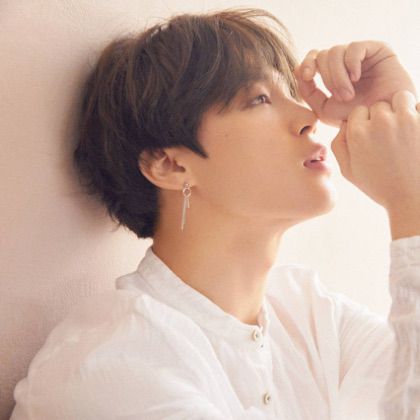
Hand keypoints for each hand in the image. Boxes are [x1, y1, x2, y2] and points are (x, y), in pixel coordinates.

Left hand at [294, 41, 416, 126]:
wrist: (381, 122)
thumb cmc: (354, 118)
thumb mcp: (324, 109)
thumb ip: (308, 92)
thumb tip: (297, 70)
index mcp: (331, 74)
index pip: (313, 58)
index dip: (306, 63)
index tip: (306, 76)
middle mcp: (344, 62)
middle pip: (322, 55)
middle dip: (327, 78)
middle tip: (341, 98)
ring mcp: (359, 55)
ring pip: (335, 52)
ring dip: (338, 76)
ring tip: (349, 95)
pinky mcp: (376, 49)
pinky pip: (354, 48)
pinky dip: (351, 64)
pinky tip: (357, 78)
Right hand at [331, 90, 419, 211]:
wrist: (413, 198)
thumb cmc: (380, 186)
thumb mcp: (348, 172)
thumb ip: (339, 145)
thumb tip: (344, 124)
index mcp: (358, 133)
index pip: (358, 112)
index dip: (363, 124)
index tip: (370, 139)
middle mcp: (380, 122)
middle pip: (378, 106)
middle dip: (382, 117)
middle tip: (389, 138)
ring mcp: (406, 120)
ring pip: (401, 98)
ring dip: (402, 108)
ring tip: (405, 128)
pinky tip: (417, 131)